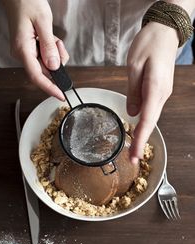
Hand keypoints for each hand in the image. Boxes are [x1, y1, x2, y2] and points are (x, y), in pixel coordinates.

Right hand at [2, 0, 68, 99]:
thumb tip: (54, 67)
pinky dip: (51, 49)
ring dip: (55, 53)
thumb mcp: (43, 21)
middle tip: (58, 43)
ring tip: (52, 37)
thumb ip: (49, 46)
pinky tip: (49, 37)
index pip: (36, 76)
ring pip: (46, 63)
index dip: (50, 88)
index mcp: (22, 49)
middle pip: (44, 70)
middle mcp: (22, 54)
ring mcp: (25, 52)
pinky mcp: (29, 49)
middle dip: (57, 61)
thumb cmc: (26, 1)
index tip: (61, 95)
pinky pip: (44, 56)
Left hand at [126, 22, 178, 162]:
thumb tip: (131, 114)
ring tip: (133, 149)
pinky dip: (144, 122)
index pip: (147, 119)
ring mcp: (162, 93)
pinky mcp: (159, 91)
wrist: (165, 32)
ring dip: (142, 134)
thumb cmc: (149, 43)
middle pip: (151, 122)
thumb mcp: (134, 66)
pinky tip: (137, 130)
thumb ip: (133, 91)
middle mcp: (162, 94)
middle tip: (132, 159)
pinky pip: (151, 110)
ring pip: (151, 117)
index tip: (135, 155)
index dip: (140, 139)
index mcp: (155, 88)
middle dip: (141, 142)